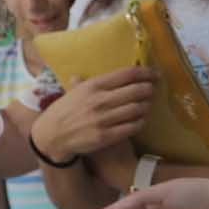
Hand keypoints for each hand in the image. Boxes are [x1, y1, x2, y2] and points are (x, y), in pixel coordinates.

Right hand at [32, 68, 153, 163]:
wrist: (53, 136)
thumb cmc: (65, 111)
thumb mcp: (74, 91)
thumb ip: (87, 82)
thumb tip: (90, 71)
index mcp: (93, 86)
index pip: (126, 74)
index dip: (145, 73)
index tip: (154, 74)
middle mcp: (100, 100)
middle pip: (136, 91)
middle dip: (149, 89)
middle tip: (152, 89)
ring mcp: (103, 119)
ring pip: (137, 109)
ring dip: (146, 106)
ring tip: (146, 105)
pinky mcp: (106, 136)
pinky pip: (132, 127)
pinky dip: (140, 122)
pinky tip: (140, 120)